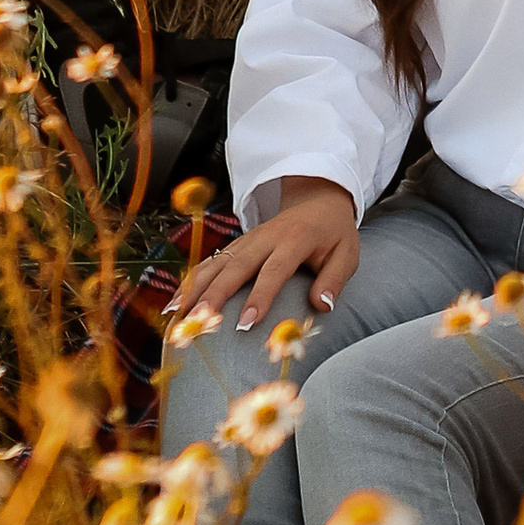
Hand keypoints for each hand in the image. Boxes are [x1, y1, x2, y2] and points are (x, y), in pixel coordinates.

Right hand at [173, 176, 362, 332]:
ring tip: (175, 314)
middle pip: (236, 267)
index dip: (260, 296)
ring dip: (194, 288)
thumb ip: (334, 279)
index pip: (274, 270)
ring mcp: (247, 239)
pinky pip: (211, 262)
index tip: (245, 323)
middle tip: (198, 321)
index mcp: (294, 240)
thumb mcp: (347, 254)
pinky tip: (176, 301)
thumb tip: (320, 306)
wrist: (318, 201)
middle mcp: (265, 238)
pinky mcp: (237, 245)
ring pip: (216, 263)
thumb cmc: (333, 233)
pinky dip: (191, 281)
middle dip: (214, 295)